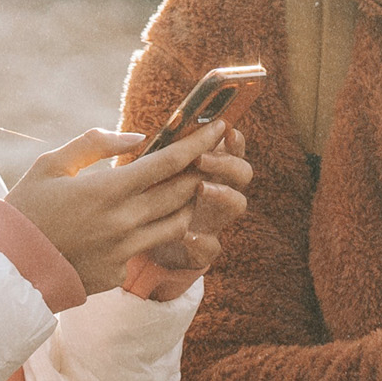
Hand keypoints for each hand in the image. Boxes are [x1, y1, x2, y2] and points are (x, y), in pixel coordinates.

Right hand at [8, 123, 231, 295]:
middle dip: (200, 171)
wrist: (6, 269)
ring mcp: (124, 252)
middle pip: (182, 193)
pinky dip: (151, 232)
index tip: (218, 128)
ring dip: (187, 203)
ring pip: (177, 224)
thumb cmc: (25, 210)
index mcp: (107, 190)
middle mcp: (123, 222)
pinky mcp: (119, 274)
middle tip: (206, 157)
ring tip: (184, 188)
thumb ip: (95, 144)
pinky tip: (142, 223)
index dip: (199, 144)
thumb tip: (138, 138)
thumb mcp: (51, 165)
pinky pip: (148, 248)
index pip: (170, 163)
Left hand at [140, 125, 252, 278]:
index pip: (232, 149)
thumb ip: (154, 155)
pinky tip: (186, 234)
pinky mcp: (202, 250)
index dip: (234, 140)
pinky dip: (202, 240)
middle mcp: (218, 193)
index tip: (225, 130)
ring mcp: (213, 221)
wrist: (138, 243)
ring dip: (224, 194)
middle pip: (242, 173)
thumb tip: (138, 136)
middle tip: (201, 159)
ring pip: (237, 204)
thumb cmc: (142, 198)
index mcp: (208, 170)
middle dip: (227, 163)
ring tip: (202, 188)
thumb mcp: (148, 172)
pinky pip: (212, 246)